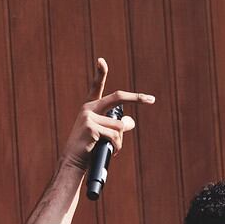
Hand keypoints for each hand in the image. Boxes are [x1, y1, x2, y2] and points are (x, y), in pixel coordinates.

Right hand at [61, 58, 153, 172]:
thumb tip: (131, 121)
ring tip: (112, 148)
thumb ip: (116, 125)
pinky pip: (116, 135)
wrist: (73, 163)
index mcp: (90, 108)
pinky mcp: (92, 127)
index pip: (96, 87)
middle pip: (117, 97)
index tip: (101, 61)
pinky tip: (111, 152)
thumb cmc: (88, 149)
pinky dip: (118, 146)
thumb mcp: (103, 135)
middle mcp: (88, 109)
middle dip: (137, 98)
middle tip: (151, 100)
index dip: (100, 73)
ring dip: (121, 140)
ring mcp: (89, 117)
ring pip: (120, 125)